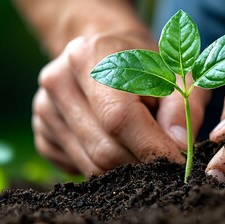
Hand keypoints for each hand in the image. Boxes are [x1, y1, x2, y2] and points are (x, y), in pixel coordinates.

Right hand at [32, 33, 209, 175]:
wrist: (109, 55)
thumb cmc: (148, 65)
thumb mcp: (177, 74)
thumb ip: (182, 108)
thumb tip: (179, 147)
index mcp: (90, 56)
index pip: (118, 117)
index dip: (151, 147)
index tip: (177, 163)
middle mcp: (58, 81)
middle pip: (103, 148)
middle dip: (141, 163)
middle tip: (164, 161)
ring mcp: (44, 109)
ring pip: (91, 165)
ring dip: (125, 167)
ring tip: (141, 144)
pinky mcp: (42, 134)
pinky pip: (78, 168)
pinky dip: (105, 168)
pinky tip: (117, 143)